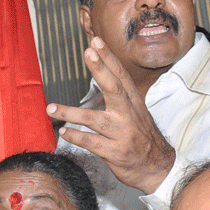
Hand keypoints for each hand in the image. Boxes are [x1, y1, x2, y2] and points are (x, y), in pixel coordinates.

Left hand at [46, 37, 174, 193]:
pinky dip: (76, 136)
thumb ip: (120, 95)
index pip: (121, 75)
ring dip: (70, 112)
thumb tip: (101, 70)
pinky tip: (63, 131)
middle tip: (88, 53)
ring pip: (94, 119)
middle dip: (101, 70)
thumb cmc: (141, 137)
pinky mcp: (115, 152)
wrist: (158, 168)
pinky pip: (91, 143)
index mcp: (134, 102)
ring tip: (50, 108)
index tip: (96, 41)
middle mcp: (129, 115)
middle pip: (114, 88)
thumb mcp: (136, 113)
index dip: (109, 57)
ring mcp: (122, 134)